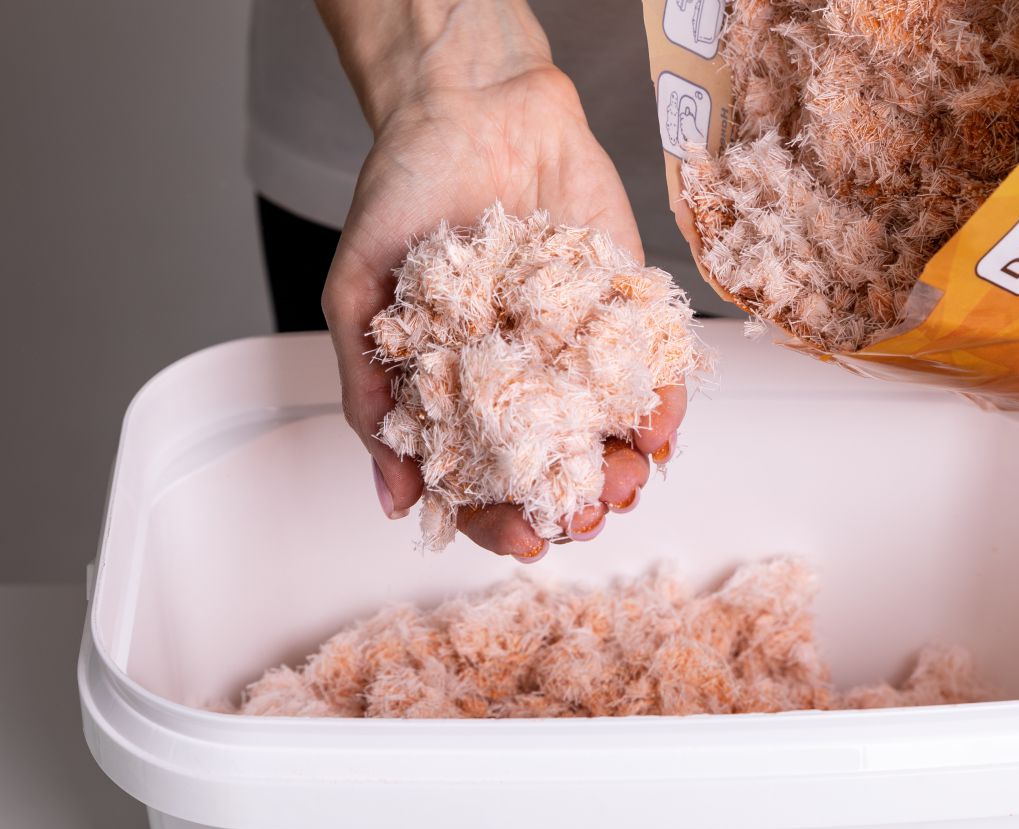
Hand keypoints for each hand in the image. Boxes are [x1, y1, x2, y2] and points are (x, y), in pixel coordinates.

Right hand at [316, 0, 684, 558]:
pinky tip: (658, 426)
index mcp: (456, 394)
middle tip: (582, 514)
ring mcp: (576, 350)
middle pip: (552, 470)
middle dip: (572, 504)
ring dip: (624, 468)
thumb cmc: (405, 188)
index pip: (479, 483)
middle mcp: (520, 382)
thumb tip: (392, 498)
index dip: (500, 520)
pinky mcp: (625, 309)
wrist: (470, 100)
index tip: (523, 538)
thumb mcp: (357, 294)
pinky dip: (661, 405)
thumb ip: (369, 395)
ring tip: (625, 478)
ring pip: (609, 434)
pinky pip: (652, 373)